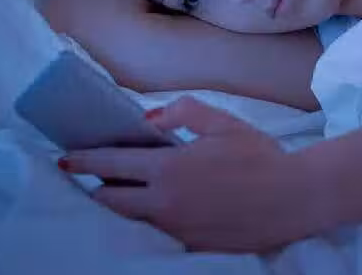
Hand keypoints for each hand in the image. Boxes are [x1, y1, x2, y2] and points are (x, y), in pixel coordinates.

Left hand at [59, 96, 324, 251]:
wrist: (295, 198)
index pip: (112, 166)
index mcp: (168, 169)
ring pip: (133, 222)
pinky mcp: (192, 247)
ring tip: (119, 195)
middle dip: (95, 189)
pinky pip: (159, 235)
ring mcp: (177, 230)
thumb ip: (181, 113)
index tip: (65, 159)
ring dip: (122, 207)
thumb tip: (148, 120)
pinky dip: (150, 222)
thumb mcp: (223, 122)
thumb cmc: (259, 156)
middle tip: (89, 179)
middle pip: (112, 201)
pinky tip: (159, 213)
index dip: (84, 162)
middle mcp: (165, 204)